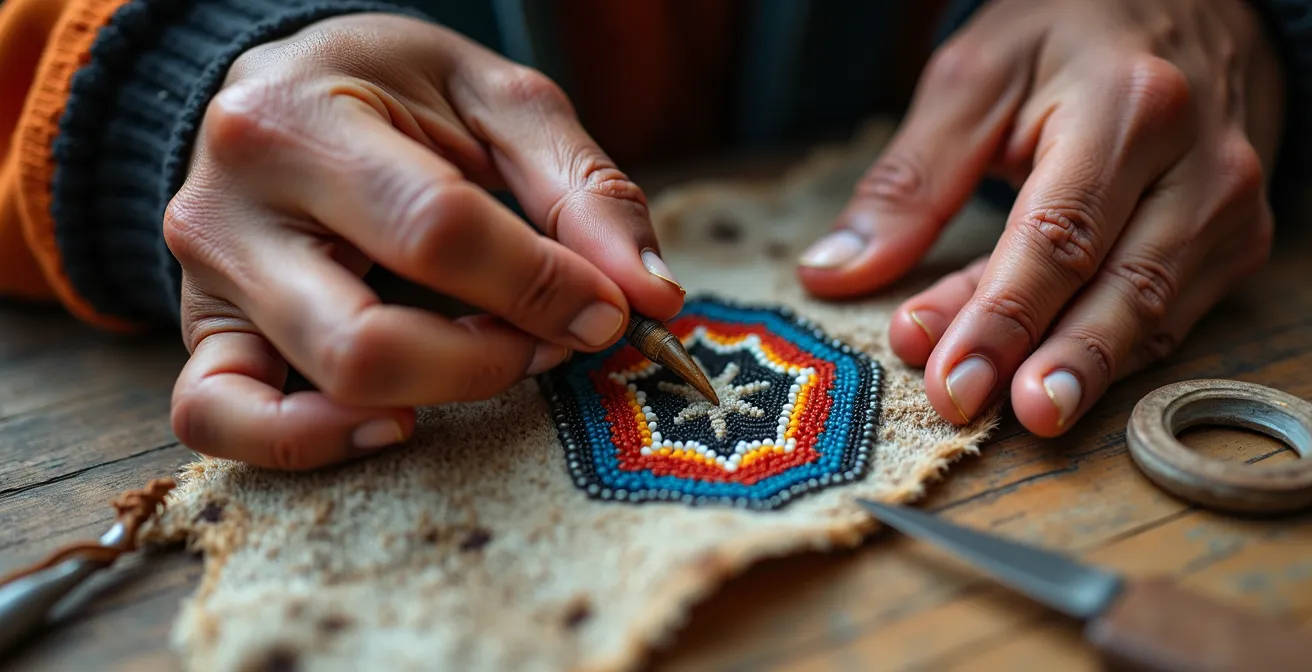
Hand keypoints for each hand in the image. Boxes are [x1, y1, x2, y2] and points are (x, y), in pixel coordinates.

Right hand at [164, 13, 684, 468]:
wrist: (276, 91)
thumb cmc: (390, 90)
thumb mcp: (496, 100)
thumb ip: (582, 189)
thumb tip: (653, 296)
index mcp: (301, 121)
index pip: (437, 231)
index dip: (542, 286)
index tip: (610, 309)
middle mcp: (230, 207)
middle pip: (370, 339)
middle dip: (494, 358)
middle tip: (553, 338)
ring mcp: (208, 281)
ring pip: (318, 388)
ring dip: (439, 395)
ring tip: (492, 358)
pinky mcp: (203, 334)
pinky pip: (220, 419)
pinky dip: (311, 443)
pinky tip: (394, 422)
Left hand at [797, 0, 1283, 434]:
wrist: (1194, 6)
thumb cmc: (1073, 35)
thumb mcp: (976, 78)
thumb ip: (911, 180)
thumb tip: (833, 270)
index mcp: (1130, 107)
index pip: (1058, 236)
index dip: (1000, 318)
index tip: (948, 380)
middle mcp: (1199, 162)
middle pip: (1115, 286)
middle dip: (1043, 361)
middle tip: (974, 411)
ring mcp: (1229, 206)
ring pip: (1149, 313)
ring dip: (1074, 369)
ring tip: (1013, 414)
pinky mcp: (1237, 239)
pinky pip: (1169, 316)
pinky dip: (1107, 354)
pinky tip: (1050, 380)